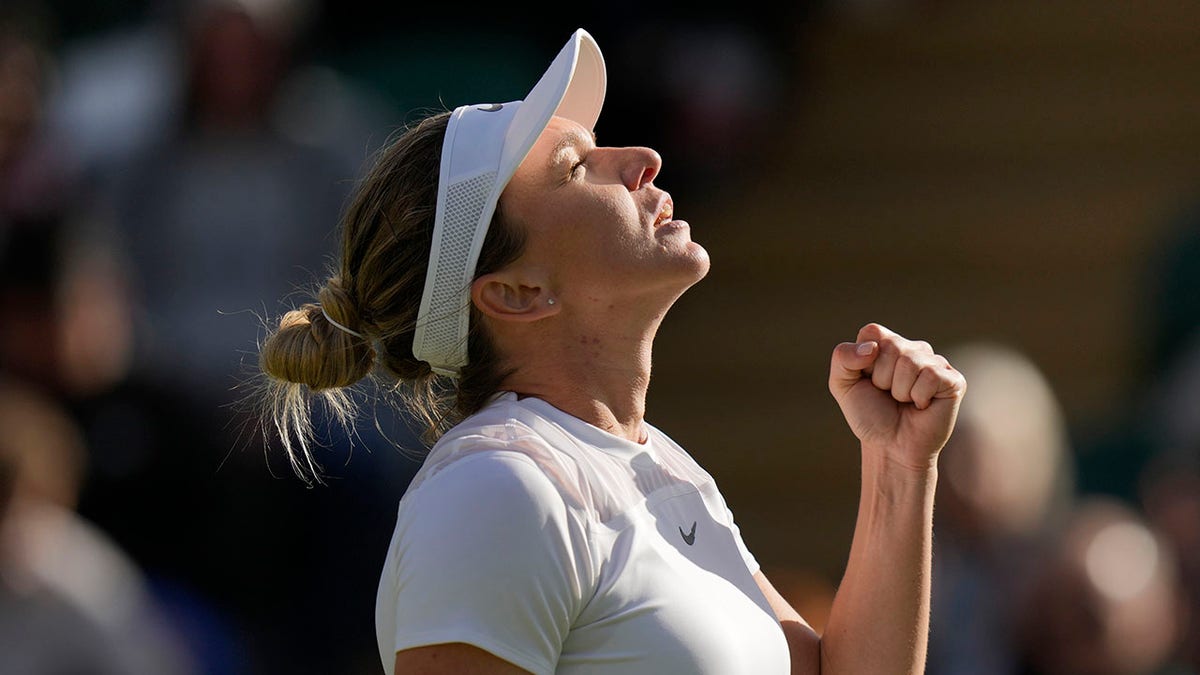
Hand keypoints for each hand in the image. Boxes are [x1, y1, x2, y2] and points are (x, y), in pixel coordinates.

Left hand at [828, 323, 965, 470]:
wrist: (891, 448)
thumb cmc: (870, 416)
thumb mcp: (842, 385)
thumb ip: (843, 358)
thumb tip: (871, 347)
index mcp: (887, 344)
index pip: (873, 332)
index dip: (864, 360)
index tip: (868, 381)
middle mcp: (913, 348)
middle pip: (891, 346)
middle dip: (881, 379)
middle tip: (888, 396)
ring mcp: (935, 363)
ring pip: (909, 362)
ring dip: (900, 391)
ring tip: (904, 401)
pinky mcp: (953, 380)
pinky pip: (930, 376)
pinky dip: (918, 397)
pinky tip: (921, 406)